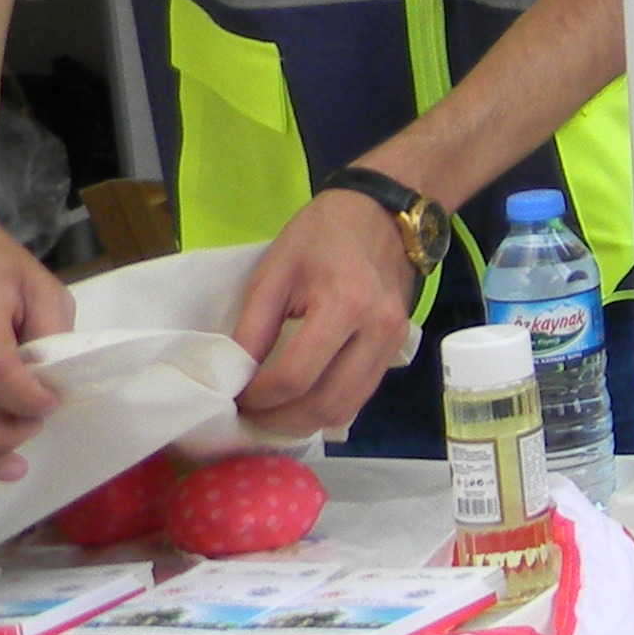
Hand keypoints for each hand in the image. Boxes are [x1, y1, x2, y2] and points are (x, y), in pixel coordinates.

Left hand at [229, 191, 426, 438]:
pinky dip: (328, 406)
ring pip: (348, 407)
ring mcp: (394, 341)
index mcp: (345, 305)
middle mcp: (378, 331)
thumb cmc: (321, 233)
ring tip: (273, 413)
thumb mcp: (273, 272)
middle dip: (281, 419)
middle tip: (250, 415)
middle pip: (327, 403)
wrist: (383, 213)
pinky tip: (302, 398)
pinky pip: (361, 394)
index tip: (235, 396)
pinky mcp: (398, 346)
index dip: (259, 398)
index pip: (296, 377)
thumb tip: (235, 377)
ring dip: (306, 421)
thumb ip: (253, 328)